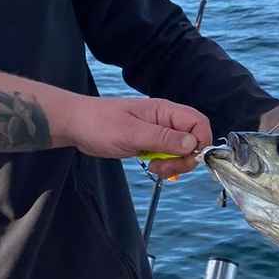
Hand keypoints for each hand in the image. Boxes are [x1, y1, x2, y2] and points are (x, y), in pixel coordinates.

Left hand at [67, 96, 211, 177]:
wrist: (77, 126)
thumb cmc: (100, 124)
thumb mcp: (132, 133)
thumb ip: (163, 138)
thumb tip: (192, 144)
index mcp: (165, 111)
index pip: (199, 123)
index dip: (201, 142)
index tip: (187, 158)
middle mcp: (166, 121)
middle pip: (194, 140)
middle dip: (185, 158)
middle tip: (165, 168)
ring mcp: (159, 132)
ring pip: (182, 150)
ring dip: (174, 164)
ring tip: (155, 167)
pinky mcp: (151, 143)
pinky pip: (169, 155)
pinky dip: (165, 165)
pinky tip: (151, 166)